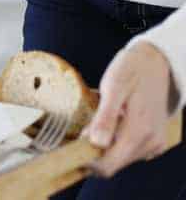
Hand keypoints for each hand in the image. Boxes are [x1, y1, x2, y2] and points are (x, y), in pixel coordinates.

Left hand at [84, 42, 173, 177]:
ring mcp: (154, 143)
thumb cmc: (132, 70)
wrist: (155, 62)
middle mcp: (150, 143)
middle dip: (93, 152)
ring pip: (120, 158)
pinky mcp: (154, 140)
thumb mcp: (114, 87)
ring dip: (104, 146)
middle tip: (82, 129)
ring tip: (98, 121)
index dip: (86, 160)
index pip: (108, 166)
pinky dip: (116, 142)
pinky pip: (129, 150)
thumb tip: (96, 142)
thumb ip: (106, 117)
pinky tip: (111, 122)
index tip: (72, 145)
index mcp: (139, 132)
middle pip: (113, 164)